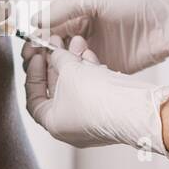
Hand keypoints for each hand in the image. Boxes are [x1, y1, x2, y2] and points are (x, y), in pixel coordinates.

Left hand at [23, 35, 168, 154]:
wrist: (135, 108)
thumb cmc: (98, 98)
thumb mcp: (68, 71)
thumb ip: (57, 59)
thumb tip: (55, 53)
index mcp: (54, 125)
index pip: (33, 98)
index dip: (32, 74)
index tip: (36, 56)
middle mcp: (71, 126)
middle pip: (56, 90)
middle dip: (55, 63)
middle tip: (53, 44)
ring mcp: (91, 120)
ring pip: (77, 87)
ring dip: (74, 63)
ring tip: (75, 41)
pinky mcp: (108, 112)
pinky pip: (94, 89)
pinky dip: (90, 71)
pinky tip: (89, 54)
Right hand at [32, 0, 168, 73]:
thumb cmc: (137, 1)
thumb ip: (63, 8)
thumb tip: (33, 22)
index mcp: (80, 13)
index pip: (49, 27)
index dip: (37, 38)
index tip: (30, 48)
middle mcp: (85, 33)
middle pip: (55, 48)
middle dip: (45, 57)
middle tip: (39, 64)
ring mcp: (96, 53)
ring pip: (68, 65)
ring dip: (60, 69)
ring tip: (57, 71)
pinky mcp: (109, 69)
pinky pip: (86, 77)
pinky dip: (78, 78)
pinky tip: (75, 79)